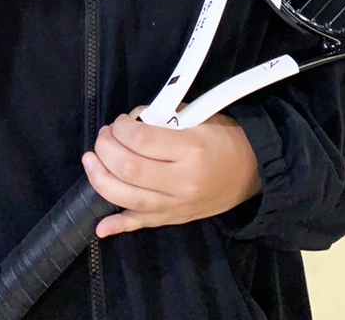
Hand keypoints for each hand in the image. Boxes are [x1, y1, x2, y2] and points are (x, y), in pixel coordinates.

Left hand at [81, 107, 260, 237]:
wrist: (252, 171)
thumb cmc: (223, 137)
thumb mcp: (198, 116)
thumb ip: (163, 118)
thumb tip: (130, 124)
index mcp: (190, 148)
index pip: (140, 139)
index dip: (121, 127)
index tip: (120, 121)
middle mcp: (181, 181)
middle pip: (128, 168)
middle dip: (106, 148)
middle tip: (104, 136)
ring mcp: (176, 205)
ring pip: (126, 198)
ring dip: (99, 177)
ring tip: (92, 160)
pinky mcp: (173, 220)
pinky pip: (141, 225)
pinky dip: (118, 227)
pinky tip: (100, 226)